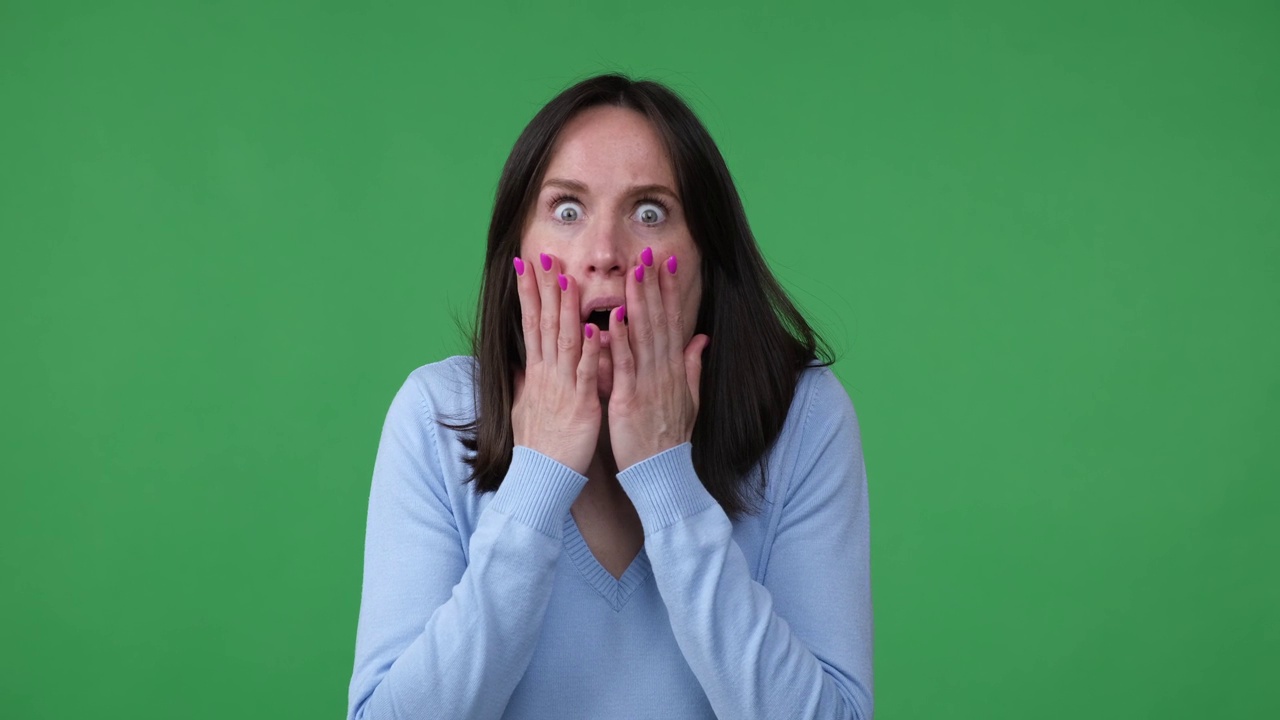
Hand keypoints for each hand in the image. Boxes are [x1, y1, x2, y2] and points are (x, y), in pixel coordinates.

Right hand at [511, 252, 602, 475]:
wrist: (541, 478)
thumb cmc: (538, 446)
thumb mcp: (524, 408)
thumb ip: (525, 382)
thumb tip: (519, 364)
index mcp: (536, 374)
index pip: (530, 325)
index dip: (528, 294)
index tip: (526, 266)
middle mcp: (546, 375)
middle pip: (543, 324)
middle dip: (543, 290)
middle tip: (544, 257)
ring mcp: (562, 388)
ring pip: (564, 341)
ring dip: (565, 310)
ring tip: (567, 280)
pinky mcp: (580, 404)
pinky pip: (585, 372)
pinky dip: (589, 350)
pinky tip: (592, 327)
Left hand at [606, 248, 709, 470]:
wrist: (662, 473)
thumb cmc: (669, 439)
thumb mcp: (689, 399)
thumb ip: (693, 366)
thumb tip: (702, 339)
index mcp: (674, 370)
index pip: (673, 322)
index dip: (670, 292)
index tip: (667, 265)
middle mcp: (663, 371)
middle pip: (659, 320)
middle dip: (654, 286)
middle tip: (649, 253)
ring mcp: (647, 383)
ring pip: (643, 335)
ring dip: (638, 301)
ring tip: (634, 271)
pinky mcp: (629, 398)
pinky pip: (624, 364)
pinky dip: (619, 339)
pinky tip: (614, 315)